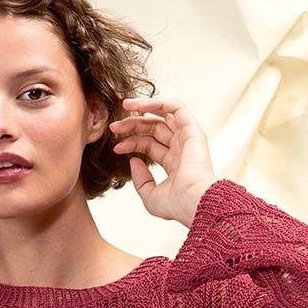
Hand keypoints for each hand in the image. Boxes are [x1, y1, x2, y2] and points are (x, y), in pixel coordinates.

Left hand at [109, 96, 216, 223]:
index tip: (116, 147)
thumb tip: (133, 161)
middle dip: (133, 125)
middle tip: (114, 127)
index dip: (131, 143)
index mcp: (174, 163)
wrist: (193, 201)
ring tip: (125, 105)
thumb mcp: (150, 195)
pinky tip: (140, 106)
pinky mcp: (193, 129)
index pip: (149, 145)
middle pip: (154, 128)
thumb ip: (140, 179)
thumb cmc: (176, 204)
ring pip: (163, 115)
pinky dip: (159, 102)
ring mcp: (188, 138)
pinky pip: (176, 107)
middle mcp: (181, 148)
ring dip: (144, 108)